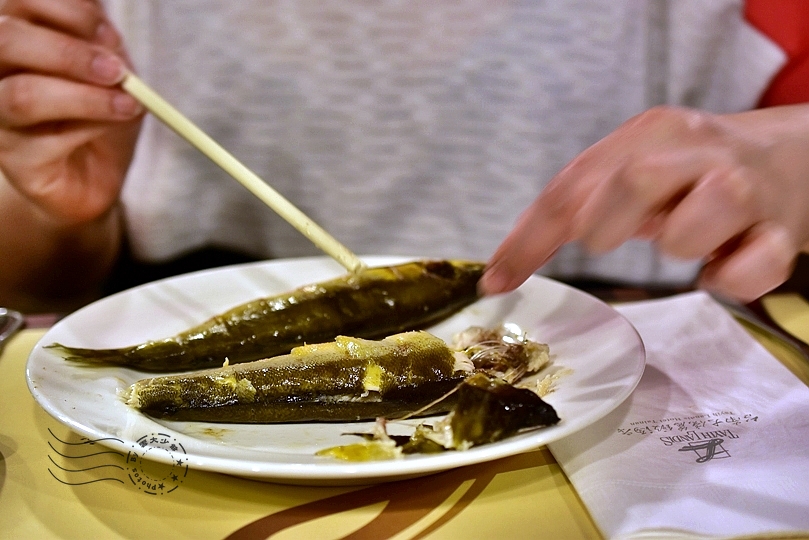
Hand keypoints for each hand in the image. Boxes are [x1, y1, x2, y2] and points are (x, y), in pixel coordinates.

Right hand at [0, 0, 141, 225]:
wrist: (97, 172)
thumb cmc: (98, 110)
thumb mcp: (109, 66)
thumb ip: (101, 42)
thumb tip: (103, 29)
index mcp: (15, 35)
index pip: (20, 1)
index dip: (67, 10)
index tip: (108, 31)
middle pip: (6, 40)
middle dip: (69, 52)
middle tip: (116, 71)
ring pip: (23, 95)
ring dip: (84, 97)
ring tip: (127, 103)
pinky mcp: (15, 161)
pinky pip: (46, 140)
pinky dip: (90, 127)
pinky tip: (114, 124)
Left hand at [480, 105, 808, 301]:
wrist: (790, 158)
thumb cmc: (692, 173)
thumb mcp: (631, 168)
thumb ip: (576, 204)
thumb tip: (505, 266)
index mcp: (650, 133)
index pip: (571, 185)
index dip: (530, 237)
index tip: (498, 281)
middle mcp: (696, 152)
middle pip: (633, 182)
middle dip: (607, 226)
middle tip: (611, 239)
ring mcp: (742, 190)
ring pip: (692, 229)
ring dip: (678, 247)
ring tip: (686, 240)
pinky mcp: (779, 232)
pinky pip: (748, 270)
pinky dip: (729, 280)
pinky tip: (723, 266)